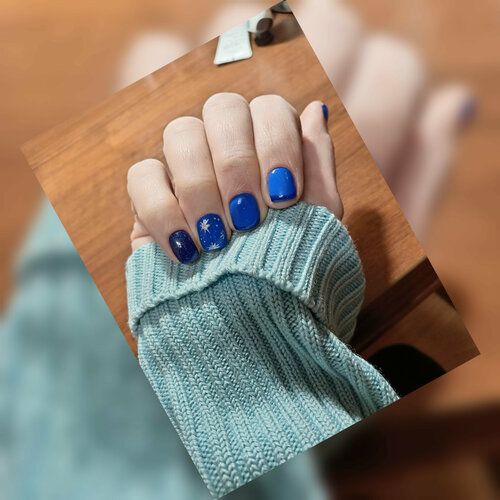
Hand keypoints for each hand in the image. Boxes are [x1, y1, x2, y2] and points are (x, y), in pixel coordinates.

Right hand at [127, 93, 342, 262]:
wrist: (248, 328)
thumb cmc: (289, 272)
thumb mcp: (319, 224)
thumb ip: (317, 166)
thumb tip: (315, 110)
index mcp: (269, 149)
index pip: (268, 108)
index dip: (276, 144)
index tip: (283, 199)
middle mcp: (226, 150)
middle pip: (222, 107)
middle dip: (238, 161)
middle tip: (249, 216)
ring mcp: (185, 172)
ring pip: (180, 132)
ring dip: (202, 186)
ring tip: (219, 238)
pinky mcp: (150, 200)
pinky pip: (141, 176)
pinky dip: (164, 210)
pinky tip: (188, 250)